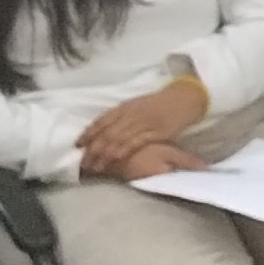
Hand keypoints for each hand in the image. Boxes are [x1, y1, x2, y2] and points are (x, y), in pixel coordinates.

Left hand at [77, 77, 209, 175]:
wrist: (185, 98)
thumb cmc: (162, 103)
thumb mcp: (139, 105)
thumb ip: (123, 115)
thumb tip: (107, 128)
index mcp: (125, 107)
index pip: (101, 121)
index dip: (88, 134)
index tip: (78, 145)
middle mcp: (130, 114)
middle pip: (106, 133)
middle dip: (93, 149)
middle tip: (84, 163)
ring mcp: (143, 122)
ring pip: (118, 139)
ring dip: (105, 154)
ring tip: (96, 166)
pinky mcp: (155, 131)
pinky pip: (135, 141)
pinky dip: (123, 150)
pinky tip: (115, 158)